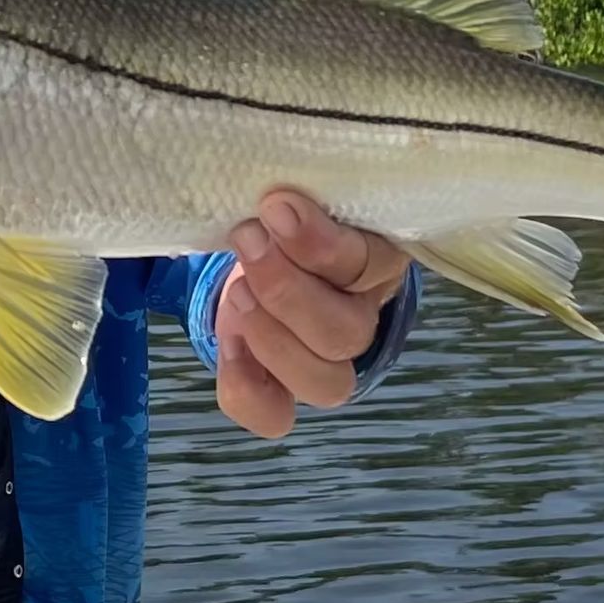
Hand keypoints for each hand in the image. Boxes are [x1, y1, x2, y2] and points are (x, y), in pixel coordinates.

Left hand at [215, 189, 409, 440]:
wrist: (251, 240)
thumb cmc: (277, 210)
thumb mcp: (290, 193)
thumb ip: (292, 190)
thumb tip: (274, 186)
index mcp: (375, 260)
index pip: (367, 264)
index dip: (320, 244)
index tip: (276, 207)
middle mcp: (360, 317)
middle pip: (348, 333)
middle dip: (289, 291)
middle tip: (247, 242)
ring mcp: (325, 361)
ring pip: (325, 382)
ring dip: (274, 339)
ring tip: (237, 293)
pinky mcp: (282, 391)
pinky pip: (274, 416)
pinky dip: (246, 388)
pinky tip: (228, 345)